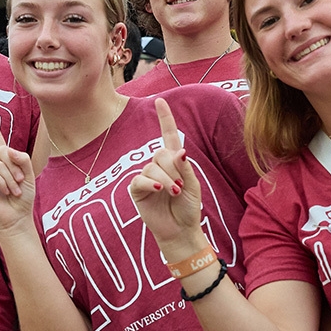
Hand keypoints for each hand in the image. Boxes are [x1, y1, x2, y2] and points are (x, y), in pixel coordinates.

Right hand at [0, 110, 35, 232]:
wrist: (18, 218)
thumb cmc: (24, 198)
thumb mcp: (28, 175)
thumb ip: (22, 159)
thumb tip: (8, 150)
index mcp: (4, 161)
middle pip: (3, 150)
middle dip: (15, 165)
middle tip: (20, 181)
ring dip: (11, 178)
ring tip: (14, 191)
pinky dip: (3, 182)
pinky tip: (7, 192)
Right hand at [128, 98, 204, 251]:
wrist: (180, 230)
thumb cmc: (188, 208)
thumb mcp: (193, 186)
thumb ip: (185, 168)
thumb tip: (179, 151)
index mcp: (174, 161)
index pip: (168, 135)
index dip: (165, 118)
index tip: (160, 100)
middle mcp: (158, 166)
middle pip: (160, 153)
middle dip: (172, 169)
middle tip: (180, 187)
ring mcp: (146, 177)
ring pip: (151, 167)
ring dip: (165, 180)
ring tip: (174, 194)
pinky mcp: (137, 190)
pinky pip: (140, 179)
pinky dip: (151, 183)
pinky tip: (159, 190)